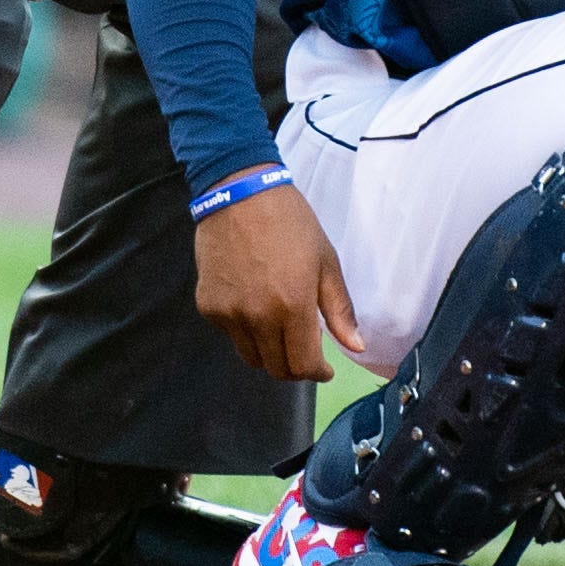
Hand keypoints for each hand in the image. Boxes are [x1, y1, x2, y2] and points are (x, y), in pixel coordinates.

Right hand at [194, 177, 364, 381]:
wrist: (238, 192)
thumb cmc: (290, 222)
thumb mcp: (326, 260)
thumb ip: (340, 309)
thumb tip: (356, 346)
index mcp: (292, 306)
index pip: (303, 365)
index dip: (317, 373)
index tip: (324, 368)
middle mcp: (257, 317)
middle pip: (276, 369)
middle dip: (295, 368)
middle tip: (304, 350)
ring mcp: (228, 313)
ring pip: (251, 357)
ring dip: (269, 352)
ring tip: (279, 327)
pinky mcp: (207, 306)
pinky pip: (230, 334)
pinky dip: (245, 330)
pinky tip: (254, 303)